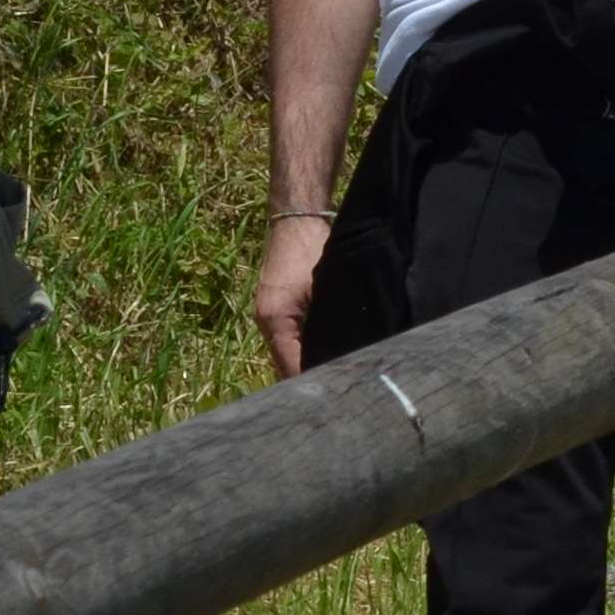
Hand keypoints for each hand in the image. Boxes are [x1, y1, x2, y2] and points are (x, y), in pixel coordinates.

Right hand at [252, 212, 331, 376]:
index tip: (336, 397)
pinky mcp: (279, 309)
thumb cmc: (312, 249)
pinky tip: (330, 354)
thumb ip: (330, 325)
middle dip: (312, 378)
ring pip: (290, 353)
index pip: (291, 369)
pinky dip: (307, 348)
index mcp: (274, 322)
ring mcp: (271, 317)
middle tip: (342, 390)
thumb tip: (347, 358)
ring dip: (310, 364)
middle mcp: (267, 324)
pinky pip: (292, 339)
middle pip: (288, 366)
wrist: (298, 217)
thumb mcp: (326, 289)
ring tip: (338, 379)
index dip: (313, 384)